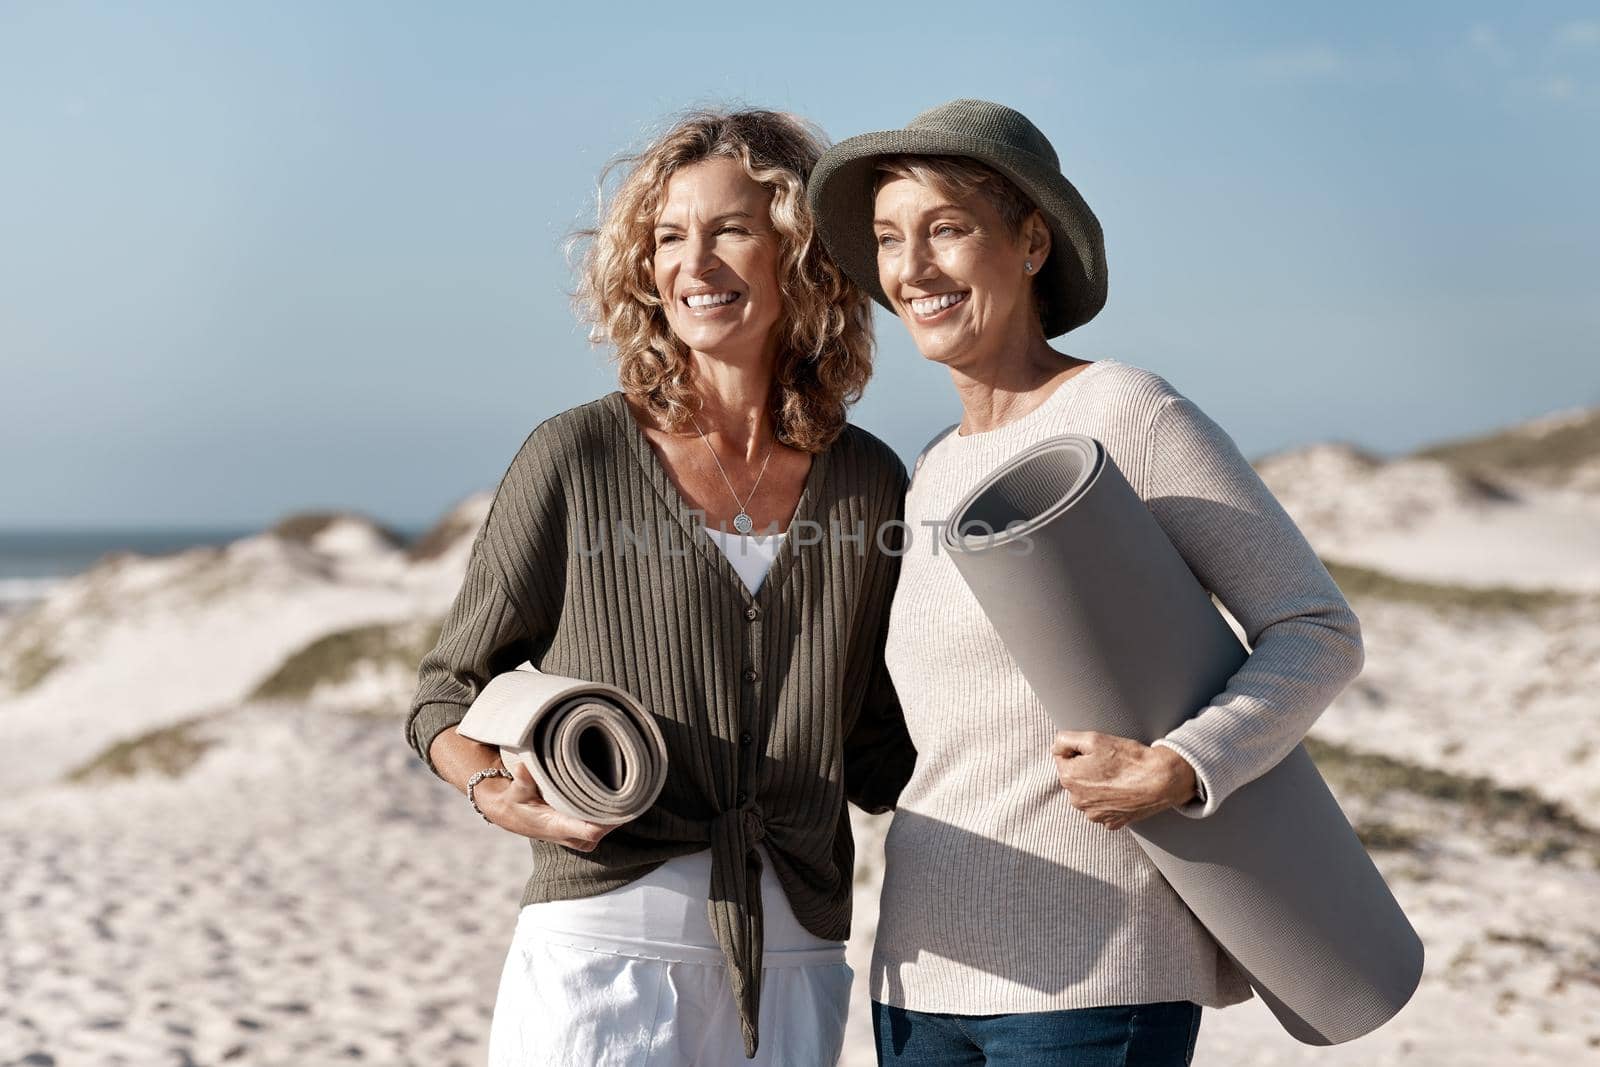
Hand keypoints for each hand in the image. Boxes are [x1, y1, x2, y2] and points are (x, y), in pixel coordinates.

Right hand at [475, 760, 613, 852]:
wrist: (510, 815)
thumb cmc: (515, 801)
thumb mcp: (515, 789)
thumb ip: (523, 780)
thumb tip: (524, 767)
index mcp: (558, 827)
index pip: (592, 831)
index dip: (610, 820)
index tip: (622, 801)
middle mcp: (571, 836)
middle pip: (607, 829)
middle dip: (619, 811)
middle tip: (631, 787)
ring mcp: (577, 838)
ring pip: (607, 829)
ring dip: (616, 812)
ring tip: (626, 788)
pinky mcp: (580, 835)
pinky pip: (603, 827)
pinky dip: (610, 813)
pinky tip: (617, 796)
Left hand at [1050, 730, 1197, 831]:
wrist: (1160, 780)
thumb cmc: (1128, 758)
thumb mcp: (1093, 738)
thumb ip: (1065, 740)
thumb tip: (1056, 747)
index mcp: (1070, 778)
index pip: (1063, 758)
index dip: (1080, 751)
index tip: (1097, 752)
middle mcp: (1078, 801)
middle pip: (1076, 778)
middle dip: (1087, 770)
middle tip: (1109, 763)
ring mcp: (1095, 815)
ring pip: (1089, 795)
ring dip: (1098, 786)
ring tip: (1118, 777)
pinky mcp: (1112, 822)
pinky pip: (1104, 809)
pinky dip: (1111, 800)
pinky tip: (1123, 791)